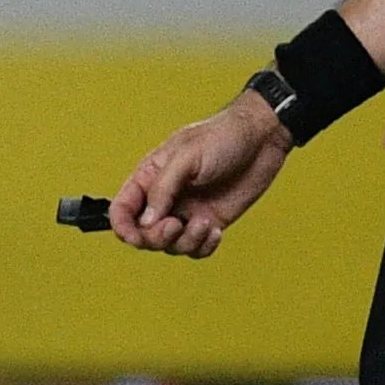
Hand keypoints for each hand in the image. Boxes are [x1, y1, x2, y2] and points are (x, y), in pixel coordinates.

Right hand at [110, 90, 291, 257]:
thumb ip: (162, 189)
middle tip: (176, 225)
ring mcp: (187, 212)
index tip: (135, 236)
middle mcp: (165, 198)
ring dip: (186, 241)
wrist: (261, 138)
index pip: (122, 209)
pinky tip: (215, 231)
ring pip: (171, 246)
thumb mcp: (186, 157)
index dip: (122, 227)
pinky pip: (196, 248)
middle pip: (144, 234)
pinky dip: (203, 247)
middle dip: (157, 237)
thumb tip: (147, 221)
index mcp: (149, 177)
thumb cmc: (222, 136)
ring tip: (204, 224)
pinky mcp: (209, 223)